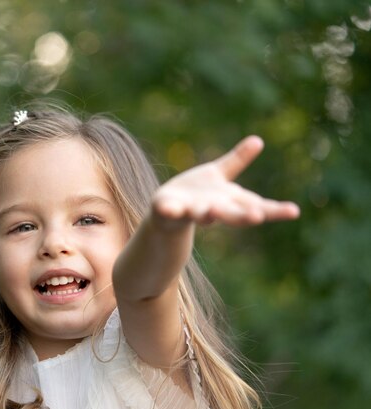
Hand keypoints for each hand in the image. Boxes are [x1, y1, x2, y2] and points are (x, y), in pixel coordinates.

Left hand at [153, 136, 299, 226]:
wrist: (165, 211)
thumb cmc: (197, 194)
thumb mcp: (218, 175)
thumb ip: (237, 160)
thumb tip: (258, 140)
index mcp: (228, 201)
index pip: (255, 206)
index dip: (274, 210)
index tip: (294, 211)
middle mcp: (212, 209)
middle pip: (231, 214)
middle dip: (242, 216)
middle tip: (257, 217)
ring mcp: (190, 211)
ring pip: (200, 214)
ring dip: (206, 213)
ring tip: (210, 211)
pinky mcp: (168, 210)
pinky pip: (169, 211)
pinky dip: (170, 210)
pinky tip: (169, 208)